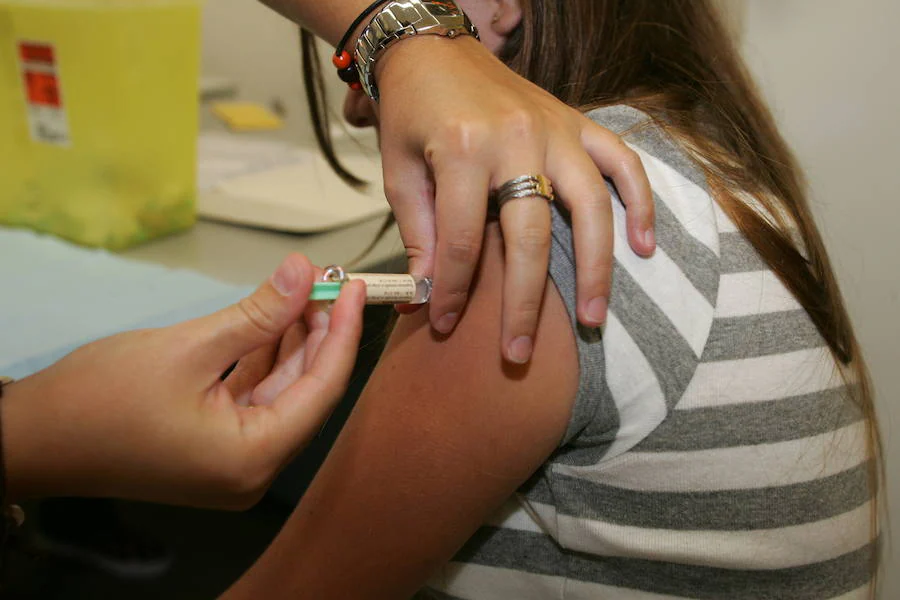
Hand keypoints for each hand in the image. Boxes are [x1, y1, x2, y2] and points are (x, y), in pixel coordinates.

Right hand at [2, 254, 364, 508]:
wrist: (33, 438)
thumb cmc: (102, 398)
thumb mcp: (190, 347)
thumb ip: (258, 312)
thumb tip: (306, 272)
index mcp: (254, 458)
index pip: (323, 389)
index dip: (344, 333)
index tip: (357, 287)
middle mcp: (253, 468)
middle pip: (306, 390)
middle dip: (319, 333)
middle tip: (328, 282)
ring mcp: (234, 460)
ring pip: (281, 391)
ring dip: (292, 341)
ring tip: (306, 290)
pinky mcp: (215, 447)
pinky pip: (254, 397)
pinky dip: (265, 358)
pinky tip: (275, 318)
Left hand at [375, 36, 653, 363]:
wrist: (433, 49)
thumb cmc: (411, 113)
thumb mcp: (400, 172)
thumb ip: (420, 232)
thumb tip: (428, 294)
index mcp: (462, 150)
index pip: (461, 241)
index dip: (451, 290)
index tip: (443, 323)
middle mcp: (516, 139)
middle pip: (530, 237)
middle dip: (523, 303)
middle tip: (519, 352)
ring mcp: (555, 129)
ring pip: (590, 208)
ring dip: (596, 269)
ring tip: (595, 320)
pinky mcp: (577, 122)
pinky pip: (622, 162)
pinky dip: (640, 203)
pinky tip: (646, 247)